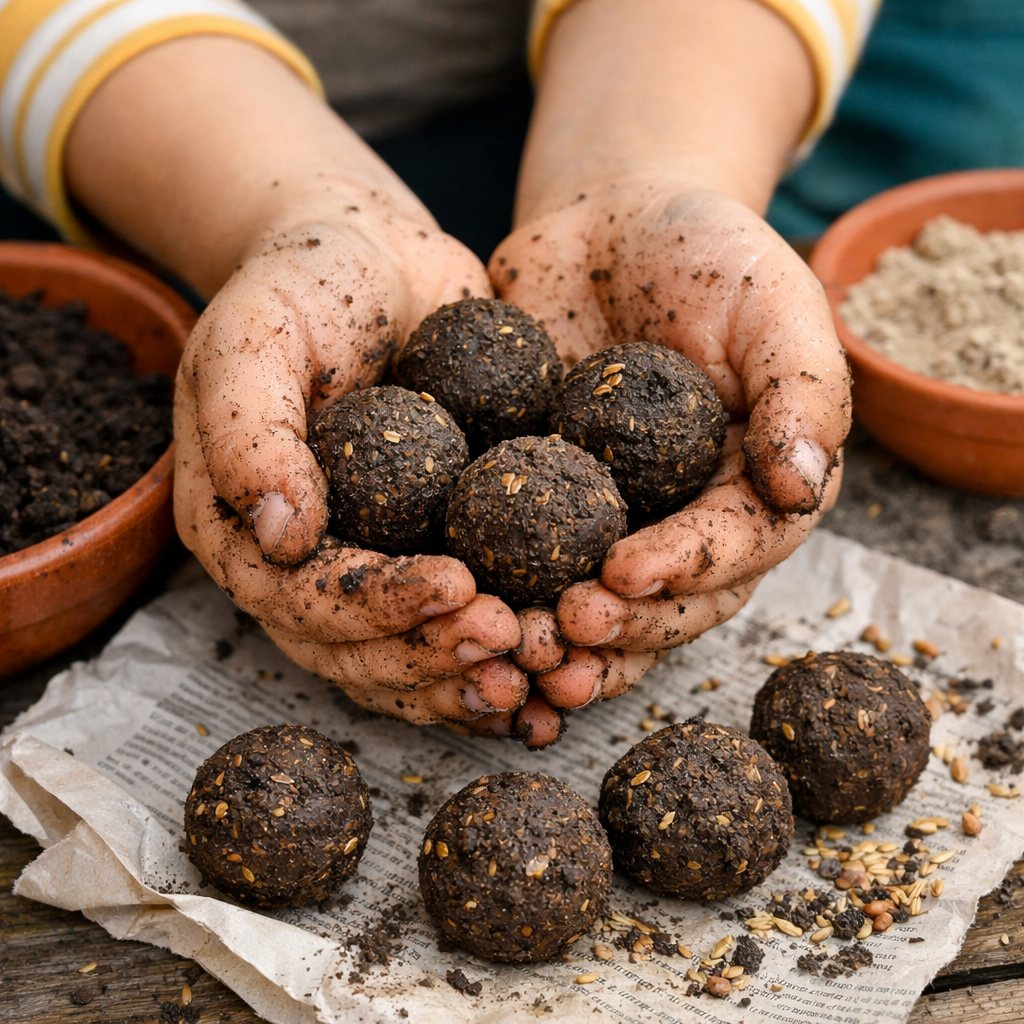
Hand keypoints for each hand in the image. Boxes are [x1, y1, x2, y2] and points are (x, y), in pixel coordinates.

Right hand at [174, 203, 527, 725]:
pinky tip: (551, 656)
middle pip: (353, 651)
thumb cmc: (305, 283)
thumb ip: (251, 431)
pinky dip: (497, 652)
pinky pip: (452, 622)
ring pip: (404, 657)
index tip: (456, 585)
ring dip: (466, 674)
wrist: (376, 256)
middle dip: (431, 656)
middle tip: (510, 638)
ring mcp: (368, 563)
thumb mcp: (255, 334)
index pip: (300, 598)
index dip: (374, 608)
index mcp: (242, 528)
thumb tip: (282, 536)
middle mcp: (301, 566)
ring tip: (536, 664)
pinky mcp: (428, 549)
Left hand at [491, 184, 849, 704]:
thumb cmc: (706, 254)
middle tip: (564, 627)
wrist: (608, 224)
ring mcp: (613, 521)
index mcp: (755, 487)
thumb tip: (807, 486)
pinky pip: (524, 565)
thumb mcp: (773, 302)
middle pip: (668, 603)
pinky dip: (500, 598)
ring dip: (560, 644)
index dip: (686, 571)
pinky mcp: (544, 508)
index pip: (735, 548)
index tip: (624, 573)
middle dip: (621, 628)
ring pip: (598, 608)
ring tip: (514, 649)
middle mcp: (688, 522)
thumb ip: (804, 389)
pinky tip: (464, 613)